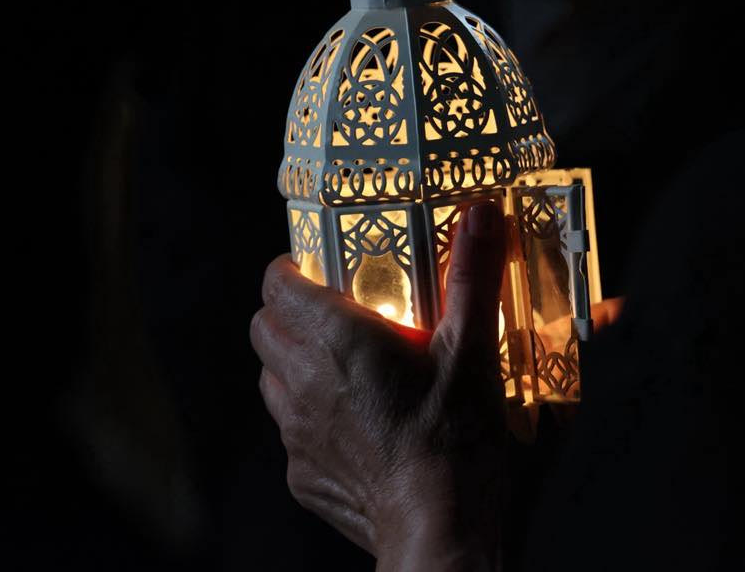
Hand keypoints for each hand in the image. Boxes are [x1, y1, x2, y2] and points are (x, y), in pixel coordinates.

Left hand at [250, 200, 506, 570]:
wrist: (442, 530)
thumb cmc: (456, 440)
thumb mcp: (474, 349)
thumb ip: (471, 276)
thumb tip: (480, 213)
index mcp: (335, 339)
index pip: (276, 283)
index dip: (290, 268)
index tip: (317, 267)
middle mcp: (300, 380)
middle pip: (263, 327)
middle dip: (289, 313)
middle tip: (335, 313)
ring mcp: (295, 432)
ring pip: (268, 379)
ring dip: (293, 365)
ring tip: (342, 368)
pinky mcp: (302, 474)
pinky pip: (289, 432)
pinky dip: (309, 418)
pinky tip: (355, 425)